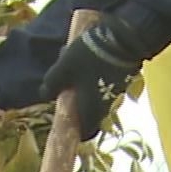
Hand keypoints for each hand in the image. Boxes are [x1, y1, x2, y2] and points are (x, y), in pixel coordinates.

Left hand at [39, 19, 145, 141]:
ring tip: (70, 62)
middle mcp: (106, 104)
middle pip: (90, 111)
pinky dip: (94, 72)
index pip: (87, 133)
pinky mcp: (123, 74)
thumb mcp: (62, 70)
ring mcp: (117, 90)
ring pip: (96, 93)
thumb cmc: (89, 60)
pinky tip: (84, 55)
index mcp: (91, 110)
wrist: (125, 38)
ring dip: (83, 83)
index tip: (68, 123)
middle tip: (64, 87)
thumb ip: (51, 85)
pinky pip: (104, 79)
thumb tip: (45, 94)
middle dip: (76, 101)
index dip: (77, 132)